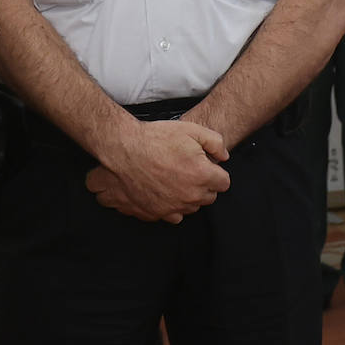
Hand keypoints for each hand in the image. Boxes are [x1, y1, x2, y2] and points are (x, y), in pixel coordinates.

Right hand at [86, 119, 230, 222]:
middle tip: (186, 168)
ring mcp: (172, 207)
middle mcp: (190, 196)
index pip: (223, 182)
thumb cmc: (154, 139)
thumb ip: (215, 142)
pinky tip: (162, 191)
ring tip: (172, 178)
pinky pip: (172, 216)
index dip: (214, 171)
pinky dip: (170, 206)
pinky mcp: (155, 213)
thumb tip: (223, 155)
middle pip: (208, 196)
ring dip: (187, 196)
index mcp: (201, 176)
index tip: (204, 165)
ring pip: (191, 207)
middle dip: (202, 184)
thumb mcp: (190, 129)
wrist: (122, 149)